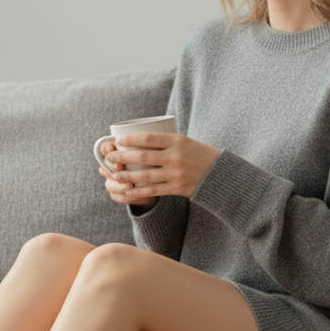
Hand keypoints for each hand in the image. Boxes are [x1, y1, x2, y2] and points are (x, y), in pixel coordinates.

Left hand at [98, 132, 220, 207]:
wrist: (219, 174)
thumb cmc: (198, 155)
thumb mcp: (185, 141)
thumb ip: (165, 141)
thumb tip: (138, 138)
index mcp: (177, 141)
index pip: (149, 138)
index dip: (131, 139)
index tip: (118, 140)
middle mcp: (176, 157)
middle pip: (143, 157)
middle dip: (123, 157)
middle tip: (110, 157)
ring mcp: (176, 174)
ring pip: (145, 176)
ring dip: (127, 176)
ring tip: (114, 175)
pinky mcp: (177, 188)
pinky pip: (153, 190)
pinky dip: (138, 192)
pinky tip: (127, 191)